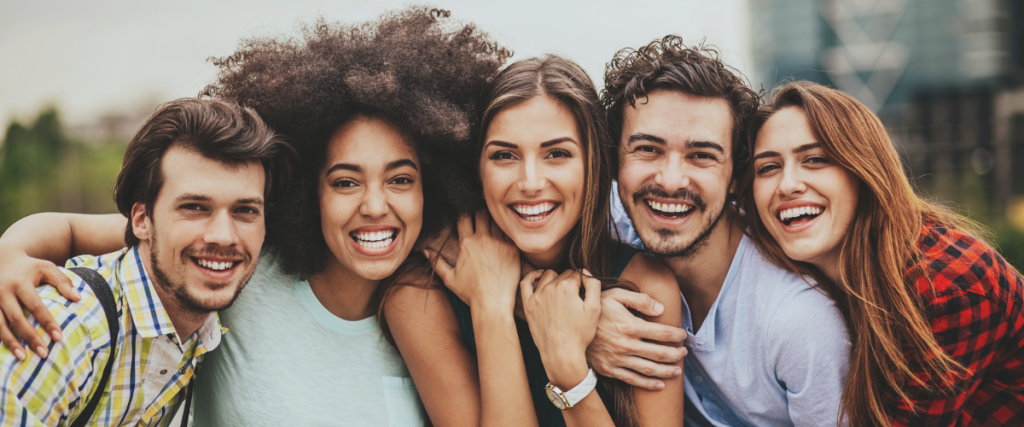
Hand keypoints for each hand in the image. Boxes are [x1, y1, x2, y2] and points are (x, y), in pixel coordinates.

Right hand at [0, 246, 79, 359]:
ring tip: (23, 358)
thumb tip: (78, 298)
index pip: (36, 306)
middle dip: (30, 337)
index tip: (59, 337)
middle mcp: (3, 292)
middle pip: (17, 319)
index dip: (47, 322)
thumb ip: (63, 281)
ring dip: (11, 342)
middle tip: (44, 353)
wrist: (1, 258)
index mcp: (21, 283)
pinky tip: (7, 350)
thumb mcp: (47, 268)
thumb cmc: (29, 267)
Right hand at [425, 211, 519, 312]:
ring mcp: (499, 242)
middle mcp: (482, 239)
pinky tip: (505, 231)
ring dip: (493, 218)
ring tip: (493, 219)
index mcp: (466, 243)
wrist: (493, 303)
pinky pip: (509, 231)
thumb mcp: (449, 278)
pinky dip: (506, 229)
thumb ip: (436, 262)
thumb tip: (425, 250)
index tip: (466, 213)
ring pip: (496, 220)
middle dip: (479, 210)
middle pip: (481, 213)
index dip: (464, 212)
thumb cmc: (470, 293)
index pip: (464, 216)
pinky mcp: (512, 248)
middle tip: (480, 211)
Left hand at [521, 269, 600, 389]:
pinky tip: (540, 276)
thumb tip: (585, 271)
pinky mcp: (528, 305)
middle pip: (564, 274)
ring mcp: (537, 296)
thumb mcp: (594, 309)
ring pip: (548, 275)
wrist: (561, 354)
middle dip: (571, 282)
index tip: (585, 295)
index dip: (584, 284)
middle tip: (575, 299)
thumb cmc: (580, 333)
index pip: (578, 274)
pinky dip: (533, 276)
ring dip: (556, 279)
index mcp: (567, 287)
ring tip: (562, 291)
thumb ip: (593, 284)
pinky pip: (526, 282)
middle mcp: (550, 288)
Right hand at [585, 288, 687, 390]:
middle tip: (684, 353)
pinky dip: (648, 384)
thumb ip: (640, 299)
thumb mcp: (616, 295)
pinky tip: (660, 385)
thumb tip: (661, 309)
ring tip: (677, 370)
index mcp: (631, 325)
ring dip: (667, 371)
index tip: (683, 335)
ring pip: (649, 369)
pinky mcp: (609, 369)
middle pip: (660, 353)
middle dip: (676, 354)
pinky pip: (633, 380)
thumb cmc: (595, 307)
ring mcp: (618, 359)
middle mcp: (627, 345)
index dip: (676, 335)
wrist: (568, 327)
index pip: (663, 333)